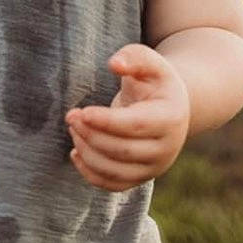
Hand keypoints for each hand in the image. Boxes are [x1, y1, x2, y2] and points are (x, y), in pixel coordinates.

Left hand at [64, 44, 190, 190]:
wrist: (169, 107)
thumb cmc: (153, 81)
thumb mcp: (149, 62)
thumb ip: (133, 57)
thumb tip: (115, 64)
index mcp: (171, 118)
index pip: (135, 126)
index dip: (106, 121)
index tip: (82, 112)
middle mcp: (167, 148)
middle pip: (122, 151)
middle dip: (91, 135)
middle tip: (71, 116)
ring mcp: (154, 167)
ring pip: (115, 171)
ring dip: (87, 152)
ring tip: (73, 128)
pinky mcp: (140, 178)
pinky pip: (112, 184)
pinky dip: (89, 172)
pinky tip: (75, 151)